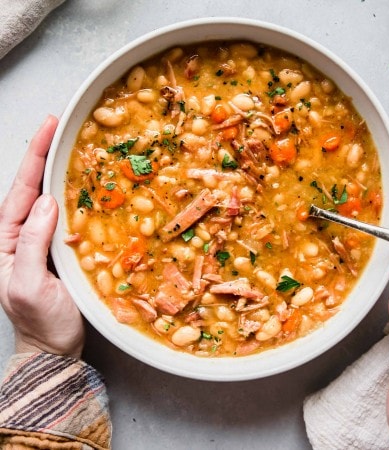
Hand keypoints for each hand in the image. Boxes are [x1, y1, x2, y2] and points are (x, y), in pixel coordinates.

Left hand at [0, 115, 84, 357]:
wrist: (53, 346)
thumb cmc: (41, 322)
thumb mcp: (30, 286)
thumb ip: (32, 245)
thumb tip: (47, 204)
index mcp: (5, 242)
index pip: (21, 191)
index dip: (36, 158)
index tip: (49, 128)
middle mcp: (19, 236)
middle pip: (31, 188)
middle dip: (44, 155)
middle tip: (60, 127)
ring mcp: (38, 241)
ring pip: (47, 199)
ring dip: (58, 172)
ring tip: (70, 148)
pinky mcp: (56, 249)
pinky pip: (64, 216)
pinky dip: (72, 197)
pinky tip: (81, 186)